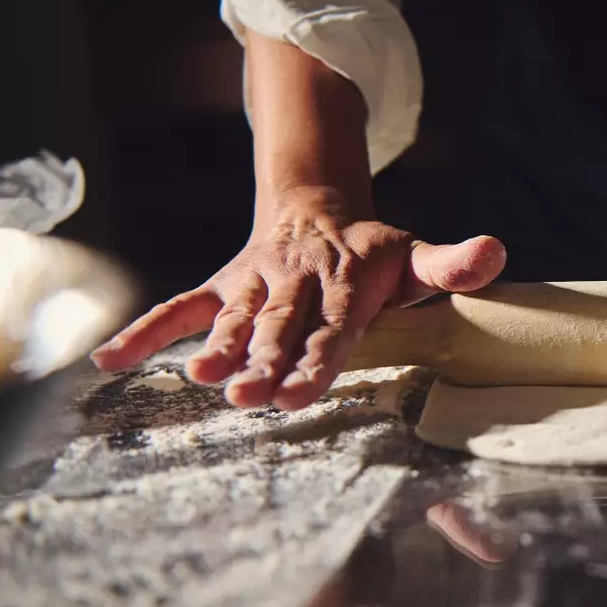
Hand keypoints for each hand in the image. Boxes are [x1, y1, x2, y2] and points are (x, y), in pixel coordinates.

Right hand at [92, 187, 505, 409]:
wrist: (312, 208)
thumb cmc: (371, 254)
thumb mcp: (414, 256)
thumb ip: (451, 265)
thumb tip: (496, 253)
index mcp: (344, 284)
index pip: (332, 328)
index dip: (316, 359)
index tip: (301, 391)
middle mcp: (294, 285)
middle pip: (279, 328)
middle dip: (265, 362)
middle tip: (251, 397)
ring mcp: (252, 286)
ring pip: (233, 319)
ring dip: (218, 349)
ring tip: (204, 380)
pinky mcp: (220, 288)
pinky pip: (180, 308)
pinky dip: (146, 332)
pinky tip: (110, 363)